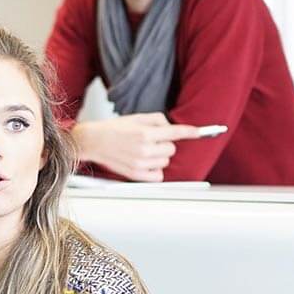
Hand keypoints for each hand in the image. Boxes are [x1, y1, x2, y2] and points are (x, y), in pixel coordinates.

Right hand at [72, 114, 210, 181]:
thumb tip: (171, 127)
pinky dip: (156, 170)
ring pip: (166, 162)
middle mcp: (143, 149)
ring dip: (160, 157)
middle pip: (172, 149)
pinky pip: (158, 176)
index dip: (191, 132)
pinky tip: (146, 162)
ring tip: (144, 151)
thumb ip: (157, 120)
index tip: (199, 132)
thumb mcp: (136, 117)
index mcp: (144, 133)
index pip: (175, 133)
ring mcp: (139, 163)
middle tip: (152, 141)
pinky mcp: (135, 174)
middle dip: (165, 144)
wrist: (93, 141)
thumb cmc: (113, 129)